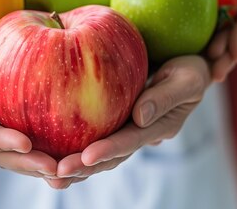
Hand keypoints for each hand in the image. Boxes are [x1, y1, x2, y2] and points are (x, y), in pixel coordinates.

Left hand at [46, 56, 209, 188]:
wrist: (183, 62)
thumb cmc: (189, 68)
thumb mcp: (187, 78)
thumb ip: (165, 96)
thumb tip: (139, 116)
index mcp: (158, 127)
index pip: (130, 141)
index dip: (109, 150)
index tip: (87, 157)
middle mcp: (138, 133)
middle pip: (109, 155)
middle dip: (84, 167)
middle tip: (57, 174)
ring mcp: (124, 127)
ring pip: (97, 150)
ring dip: (75, 164)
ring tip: (48, 174)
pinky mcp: (112, 117)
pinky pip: (90, 131)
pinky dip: (69, 141)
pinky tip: (47, 146)